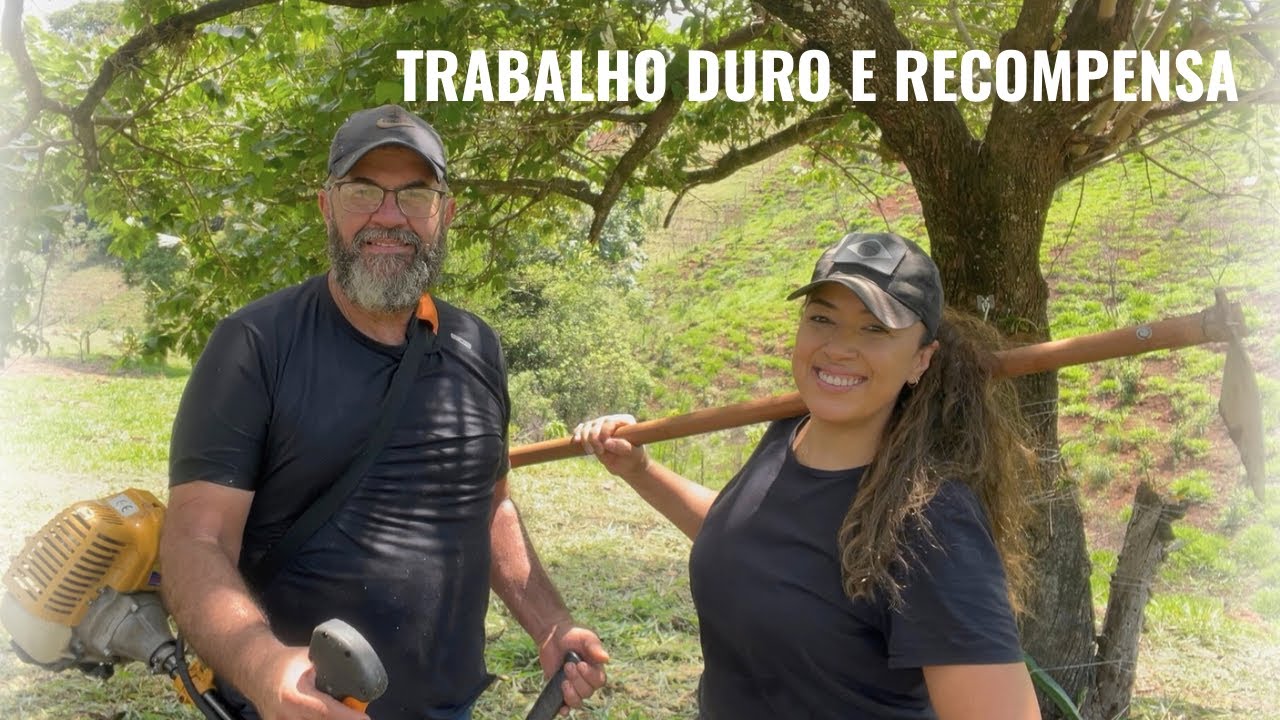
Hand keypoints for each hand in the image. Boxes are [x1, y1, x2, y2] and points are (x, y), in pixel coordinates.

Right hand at [248, 646, 367, 719]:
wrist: (256, 671)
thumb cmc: (287, 663)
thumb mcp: (310, 660)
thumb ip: (331, 669)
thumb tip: (360, 676)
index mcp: (294, 695)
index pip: (324, 711)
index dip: (347, 716)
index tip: (365, 717)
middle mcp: (284, 716)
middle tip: (358, 715)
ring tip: (342, 712)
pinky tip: (324, 715)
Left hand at [538, 624, 609, 713]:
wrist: (553, 635)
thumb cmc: (573, 635)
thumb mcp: (586, 637)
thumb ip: (595, 647)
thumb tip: (606, 659)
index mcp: (596, 669)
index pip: (599, 682)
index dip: (589, 676)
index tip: (580, 664)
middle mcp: (586, 681)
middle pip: (587, 692)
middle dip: (577, 680)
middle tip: (567, 666)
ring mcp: (573, 687)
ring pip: (577, 701)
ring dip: (571, 694)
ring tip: (563, 680)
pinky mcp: (559, 690)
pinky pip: (564, 707)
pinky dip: (564, 709)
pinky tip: (561, 707)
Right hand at [573, 414, 648, 478]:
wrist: (626, 464)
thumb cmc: (632, 458)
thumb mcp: (632, 455)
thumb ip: (623, 447)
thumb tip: (607, 442)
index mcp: (625, 421)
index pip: (610, 421)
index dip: (604, 432)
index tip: (603, 446)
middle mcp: (611, 420)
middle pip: (596, 423)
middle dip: (593, 438)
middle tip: (598, 452)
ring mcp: (601, 425)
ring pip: (587, 426)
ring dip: (584, 438)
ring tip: (590, 452)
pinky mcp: (591, 431)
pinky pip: (581, 428)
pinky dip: (577, 434)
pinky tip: (575, 441)